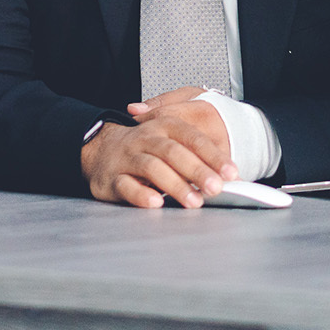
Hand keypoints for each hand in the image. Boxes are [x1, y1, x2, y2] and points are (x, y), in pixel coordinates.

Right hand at [81, 101, 237, 208]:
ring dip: (175, 185)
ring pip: (152, 168)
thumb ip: (194, 151)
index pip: (191, 138)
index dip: (213, 155)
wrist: (98, 148)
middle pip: (173, 152)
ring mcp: (127, 158)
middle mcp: (145, 139)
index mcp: (163, 126)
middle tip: (216, 188)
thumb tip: (226, 172)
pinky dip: (141, 194)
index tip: (231, 172)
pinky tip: (156, 202)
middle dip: (197, 170)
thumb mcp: (168, 138)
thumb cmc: (143, 146)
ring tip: (194, 201)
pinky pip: (126, 186)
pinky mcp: (112, 178)